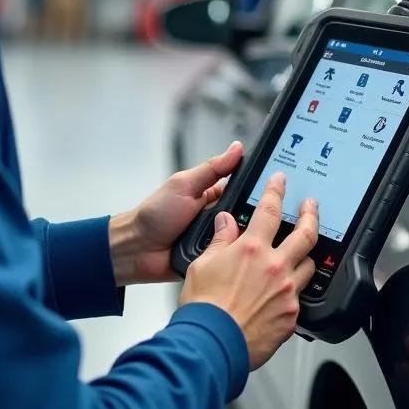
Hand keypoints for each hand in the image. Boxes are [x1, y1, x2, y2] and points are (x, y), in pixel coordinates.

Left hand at [108, 142, 243, 286]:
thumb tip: (236, 148)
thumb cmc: (155, 215)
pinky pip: (231, 259)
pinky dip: (231, 258)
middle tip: (251, 218)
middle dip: (250, 218)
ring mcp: (216, 240)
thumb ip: (212, 168)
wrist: (136, 249)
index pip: (244, 190)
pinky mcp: (214, 260)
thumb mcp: (184, 185)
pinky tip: (235, 258)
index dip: (257, 190)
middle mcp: (218, 218)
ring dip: (240, 239)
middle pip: (248, 217)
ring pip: (242, 239)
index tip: (272, 187)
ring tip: (240, 238)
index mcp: (213, 196)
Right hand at [179, 173, 317, 369]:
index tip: (280, 182)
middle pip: (306, 234)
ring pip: (309, 265)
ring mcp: (286, 292)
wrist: (212, 344)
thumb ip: (219, 241)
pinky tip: (287, 292)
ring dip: (305, 257)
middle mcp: (274, 267)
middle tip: (311, 206)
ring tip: (301, 253)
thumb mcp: (202, 265)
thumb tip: (226, 223)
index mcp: (251, 250)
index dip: (276, 191)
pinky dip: (294, 290)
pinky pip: (300, 297)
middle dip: (311, 215)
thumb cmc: (204, 309)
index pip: (270, 210)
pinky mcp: (291, 315)